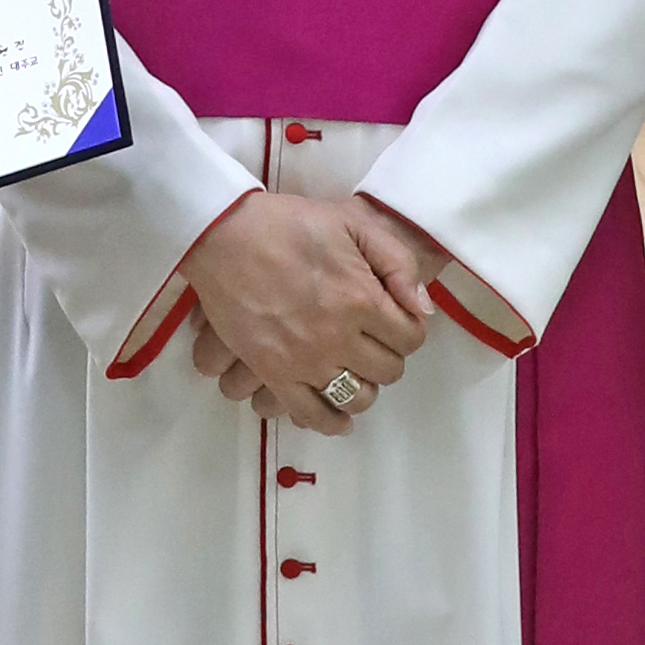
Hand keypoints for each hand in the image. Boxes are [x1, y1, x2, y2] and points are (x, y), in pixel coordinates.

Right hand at [179, 188, 431, 414]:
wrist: (223, 235)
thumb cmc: (288, 223)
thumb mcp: (353, 223)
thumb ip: (397, 263)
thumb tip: (422, 310)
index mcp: (361, 299)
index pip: (410, 338)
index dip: (409, 331)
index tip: (396, 322)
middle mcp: (337, 337)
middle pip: (387, 371)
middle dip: (388, 356)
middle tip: (373, 341)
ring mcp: (304, 361)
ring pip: (356, 398)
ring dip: (364, 387)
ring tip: (355, 371)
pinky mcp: (272, 373)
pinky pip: (310, 414)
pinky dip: (330, 422)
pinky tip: (338, 417)